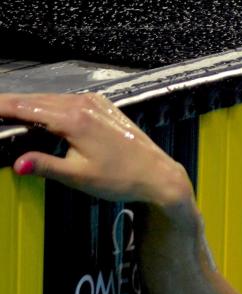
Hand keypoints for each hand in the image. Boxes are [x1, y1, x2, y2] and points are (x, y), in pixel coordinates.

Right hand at [0, 93, 191, 208]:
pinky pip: (67, 100)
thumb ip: (45, 166)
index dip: (0, 107)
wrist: (158, 174)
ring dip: (28, 104)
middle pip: (34, 100)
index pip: (24, 107)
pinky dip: (48, 105)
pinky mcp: (102, 106)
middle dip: (9, 105)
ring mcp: (94, 102)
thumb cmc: (121, 178)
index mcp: (74, 119)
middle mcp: (83, 104)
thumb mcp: (79, 177)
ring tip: (7, 112)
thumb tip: (17, 164)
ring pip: (50, 99)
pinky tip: (39, 113)